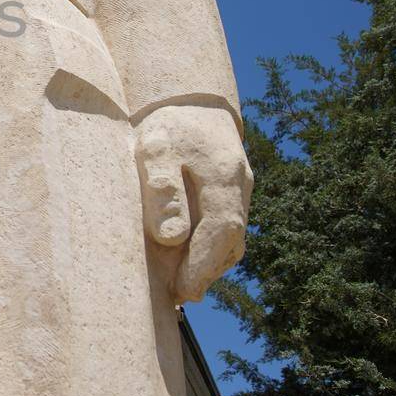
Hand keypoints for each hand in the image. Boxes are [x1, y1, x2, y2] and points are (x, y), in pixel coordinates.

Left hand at [135, 104, 252, 303]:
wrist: (188, 98)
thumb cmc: (167, 123)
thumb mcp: (155, 147)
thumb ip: (162, 188)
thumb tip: (173, 237)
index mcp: (225, 176)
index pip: (223, 230)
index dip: (204, 264)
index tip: (182, 290)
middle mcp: (240, 185)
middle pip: (233, 241)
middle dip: (207, 272)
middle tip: (178, 297)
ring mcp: (240, 188)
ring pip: (233, 237)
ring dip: (211, 264)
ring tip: (180, 286)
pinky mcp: (231, 190)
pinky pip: (228, 227)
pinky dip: (212, 248)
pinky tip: (188, 261)